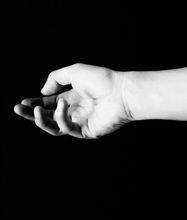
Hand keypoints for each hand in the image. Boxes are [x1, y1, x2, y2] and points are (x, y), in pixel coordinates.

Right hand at [14, 63, 132, 138]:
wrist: (121, 92)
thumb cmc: (101, 80)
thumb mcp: (73, 72)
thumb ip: (55, 79)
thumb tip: (42, 92)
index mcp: (73, 97)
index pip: (49, 103)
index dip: (35, 103)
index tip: (22, 103)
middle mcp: (76, 111)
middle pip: (48, 117)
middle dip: (31, 114)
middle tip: (18, 109)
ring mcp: (80, 122)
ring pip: (54, 127)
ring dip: (41, 119)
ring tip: (36, 109)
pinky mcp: (86, 132)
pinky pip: (66, 128)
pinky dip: (60, 118)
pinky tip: (63, 106)